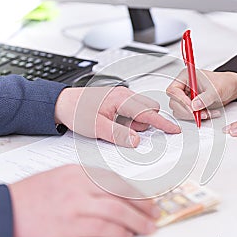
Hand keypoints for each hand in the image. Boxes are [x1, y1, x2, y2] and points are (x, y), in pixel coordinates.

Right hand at [9, 164, 159, 236]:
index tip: (147, 200)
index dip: (136, 192)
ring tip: (148, 228)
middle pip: (121, 194)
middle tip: (154, 214)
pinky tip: (126, 235)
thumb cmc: (31, 196)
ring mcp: (75, 203)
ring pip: (117, 210)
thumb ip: (85, 183)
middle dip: (142, 206)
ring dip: (137, 221)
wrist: (3, 209)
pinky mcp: (69, 224)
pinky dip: (118, 232)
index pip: (116, 180)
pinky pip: (102, 227)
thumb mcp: (61, 179)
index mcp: (79, 172)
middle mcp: (80, 184)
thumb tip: (110, 194)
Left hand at [54, 87, 180, 147]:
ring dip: (134, 123)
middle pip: (148, 110)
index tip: (174, 130)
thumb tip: (137, 141)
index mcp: (121, 99)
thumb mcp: (97, 127)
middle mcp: (124, 95)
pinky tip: (113, 123)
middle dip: (144, 123)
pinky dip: (127, 120)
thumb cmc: (77, 110)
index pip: (148, 113)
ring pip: (140, 112)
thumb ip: (119, 134)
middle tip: (126, 132)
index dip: (163, 123)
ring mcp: (121, 97)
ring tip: (113, 126)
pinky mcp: (118, 101)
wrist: (62, 103)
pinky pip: (132, 112)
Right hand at [166, 70, 236, 119]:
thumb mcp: (215, 89)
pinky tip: (208, 113)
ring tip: (207, 113)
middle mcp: (183, 87)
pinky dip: (198, 117)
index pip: (173, 90)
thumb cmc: (224, 82)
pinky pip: (188, 115)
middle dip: (188, 111)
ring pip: (180, 111)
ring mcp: (186, 96)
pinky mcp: (191, 105)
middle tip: (199, 114)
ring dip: (193, 115)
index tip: (191, 107)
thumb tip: (194, 106)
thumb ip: (205, 98)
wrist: (231, 87)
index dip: (180, 100)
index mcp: (185, 77)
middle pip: (174, 103)